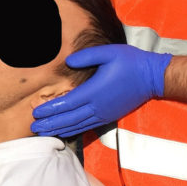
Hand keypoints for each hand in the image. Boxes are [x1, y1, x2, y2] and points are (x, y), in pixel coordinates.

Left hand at [31, 44, 171, 136]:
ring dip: (59, 129)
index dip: (50, 109)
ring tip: (44, 132)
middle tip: (33, 128)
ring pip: (77, 125)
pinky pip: (87, 126)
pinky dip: (73, 130)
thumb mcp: (109, 53)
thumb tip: (69, 61)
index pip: (67, 103)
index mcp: (94, 91)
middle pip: (69, 118)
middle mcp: (97, 106)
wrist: (153, 78)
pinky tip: (64, 132)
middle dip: (50, 123)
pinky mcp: (109, 116)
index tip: (35, 112)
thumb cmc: (130, 62)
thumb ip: (87, 56)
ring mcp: (103, 113)